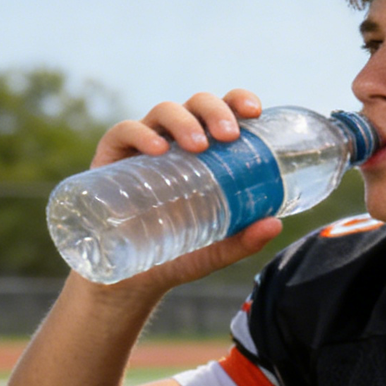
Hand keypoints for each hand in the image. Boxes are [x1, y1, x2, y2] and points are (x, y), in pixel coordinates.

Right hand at [84, 89, 282, 292]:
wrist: (126, 283)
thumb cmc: (172, 258)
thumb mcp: (211, 252)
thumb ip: (241, 241)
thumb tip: (275, 225)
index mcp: (200, 152)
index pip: (221, 112)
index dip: (237, 101)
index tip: (254, 113)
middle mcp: (172, 142)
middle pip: (196, 106)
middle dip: (215, 112)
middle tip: (229, 136)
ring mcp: (140, 148)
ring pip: (164, 111)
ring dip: (184, 121)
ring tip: (197, 146)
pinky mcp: (109, 160)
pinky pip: (124, 132)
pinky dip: (141, 134)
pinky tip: (157, 149)